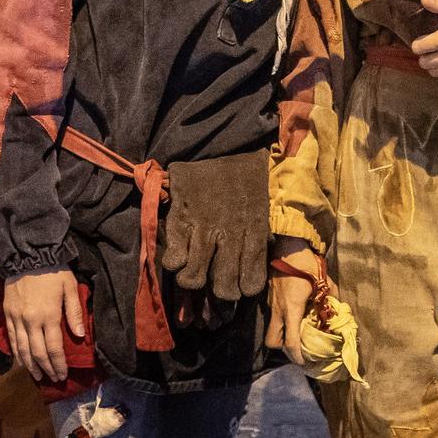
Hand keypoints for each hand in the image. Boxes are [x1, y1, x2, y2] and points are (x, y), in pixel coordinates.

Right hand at [4, 269, 85, 382]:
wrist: (27, 255)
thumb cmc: (53, 270)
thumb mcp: (70, 287)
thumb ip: (74, 312)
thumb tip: (80, 336)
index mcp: (48, 316)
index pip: (53, 348)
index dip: (58, 364)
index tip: (62, 375)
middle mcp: (30, 321)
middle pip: (37, 353)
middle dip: (46, 368)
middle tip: (52, 379)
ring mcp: (16, 318)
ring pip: (22, 349)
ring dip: (30, 365)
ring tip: (37, 375)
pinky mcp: (7, 314)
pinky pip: (11, 338)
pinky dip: (16, 352)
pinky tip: (21, 360)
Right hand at [159, 150, 271, 302]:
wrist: (225, 141)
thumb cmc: (247, 180)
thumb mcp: (264, 207)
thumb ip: (259, 239)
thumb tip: (254, 273)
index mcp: (255, 231)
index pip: (251, 283)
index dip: (244, 291)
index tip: (239, 288)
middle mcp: (230, 233)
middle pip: (223, 287)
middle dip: (220, 296)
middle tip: (215, 287)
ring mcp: (204, 226)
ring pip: (194, 278)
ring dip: (193, 281)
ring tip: (194, 274)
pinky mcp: (181, 217)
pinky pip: (173, 258)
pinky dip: (174, 262)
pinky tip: (179, 255)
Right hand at [266, 239, 321, 364]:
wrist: (287, 245)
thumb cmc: (305, 263)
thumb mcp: (323, 280)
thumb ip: (331, 296)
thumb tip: (339, 307)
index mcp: (292, 309)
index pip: (290, 341)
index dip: (297, 355)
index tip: (304, 362)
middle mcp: (278, 310)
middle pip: (273, 341)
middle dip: (283, 348)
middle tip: (298, 347)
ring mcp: (271, 304)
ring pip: (272, 329)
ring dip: (282, 335)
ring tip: (297, 333)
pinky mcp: (270, 297)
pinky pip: (273, 317)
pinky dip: (282, 322)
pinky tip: (294, 315)